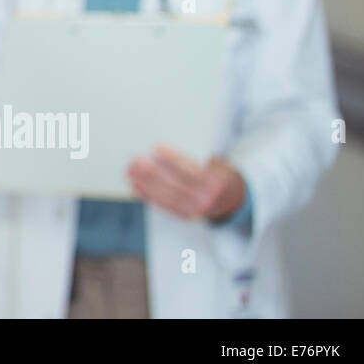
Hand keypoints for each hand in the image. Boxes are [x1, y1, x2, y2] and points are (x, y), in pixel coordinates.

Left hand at [127, 144, 244, 220]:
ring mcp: (197, 209)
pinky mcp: (187, 216)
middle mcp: (208, 198)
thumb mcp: (218, 162)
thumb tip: (165, 147)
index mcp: (217, 182)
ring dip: (146, 185)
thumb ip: (199, 157)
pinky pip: (165, 206)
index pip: (192, 170)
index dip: (174, 159)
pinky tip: (135, 187)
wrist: (233, 200)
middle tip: (135, 161)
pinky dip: (149, 197)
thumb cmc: (219, 174)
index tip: (156, 148)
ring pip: (168, 197)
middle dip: (153, 173)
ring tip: (130, 172)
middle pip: (176, 186)